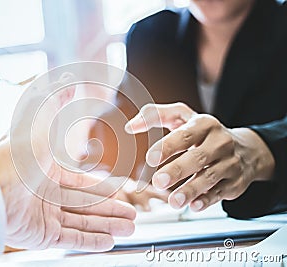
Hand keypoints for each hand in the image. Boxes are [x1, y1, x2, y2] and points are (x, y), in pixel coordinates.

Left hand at [0, 74, 135, 251]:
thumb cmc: (15, 154)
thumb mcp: (40, 124)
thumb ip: (56, 105)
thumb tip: (69, 82)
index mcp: (48, 173)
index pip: (80, 182)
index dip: (101, 186)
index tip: (119, 189)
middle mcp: (46, 195)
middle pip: (87, 205)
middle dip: (112, 210)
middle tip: (134, 214)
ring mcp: (44, 217)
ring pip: (83, 223)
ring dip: (108, 225)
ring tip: (132, 228)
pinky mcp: (40, 236)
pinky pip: (71, 239)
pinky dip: (91, 242)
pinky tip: (110, 242)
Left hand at [125, 102, 274, 211]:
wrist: (247, 149)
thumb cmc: (204, 132)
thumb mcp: (182, 116)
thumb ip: (154, 116)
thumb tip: (130, 126)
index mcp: (204, 124)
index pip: (185, 135)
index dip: (167, 147)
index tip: (150, 158)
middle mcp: (220, 142)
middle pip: (198, 157)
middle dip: (177, 170)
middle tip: (158, 181)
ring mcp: (230, 163)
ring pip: (210, 177)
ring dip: (190, 190)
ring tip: (173, 201)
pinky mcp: (234, 183)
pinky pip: (220, 193)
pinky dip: (207, 200)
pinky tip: (193, 206)